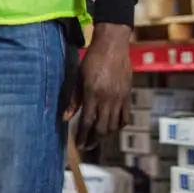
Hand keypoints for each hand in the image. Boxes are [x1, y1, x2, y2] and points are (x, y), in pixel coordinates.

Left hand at [66, 22, 131, 147]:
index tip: (78, 144)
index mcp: (93, 94)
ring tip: (97, 138)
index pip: (88, 122)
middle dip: (93, 140)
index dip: (83, 136)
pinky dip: (118, 126)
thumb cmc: (92, 59)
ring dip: (105, 135)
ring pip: (114, 126)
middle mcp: (108, 99)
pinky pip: (125, 117)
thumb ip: (73, 99)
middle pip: (102, 128)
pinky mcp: (127, 96)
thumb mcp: (78, 77)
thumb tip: (65, 118)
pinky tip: (111, 128)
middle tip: (86, 146)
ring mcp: (120, 99)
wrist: (113, 46)